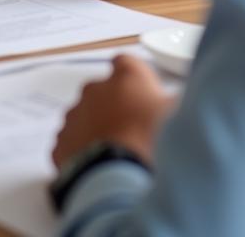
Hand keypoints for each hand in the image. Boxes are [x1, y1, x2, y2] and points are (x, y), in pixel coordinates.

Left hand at [53, 55, 172, 167]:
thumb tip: (182, 104)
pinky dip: (83, 151)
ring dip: (98, 129)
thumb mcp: (181, 118)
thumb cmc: (154, 143)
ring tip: (117, 153)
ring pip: (85, 116)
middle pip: (104, 91)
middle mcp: (96, 89)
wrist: (119, 181)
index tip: (143, 95)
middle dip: (116, 106)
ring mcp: (75, 116)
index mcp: (126, 76)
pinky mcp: (62, 143)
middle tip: (134, 131)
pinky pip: (72, 142)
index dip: (135, 79)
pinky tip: (100, 167)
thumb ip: (178, 104)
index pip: (126, 63)